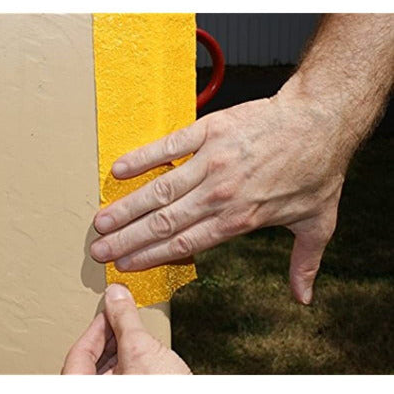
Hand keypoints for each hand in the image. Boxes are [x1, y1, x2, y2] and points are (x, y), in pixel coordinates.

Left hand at [61, 284, 190, 374]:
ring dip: (119, 349)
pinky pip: (120, 379)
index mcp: (85, 387)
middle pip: (90, 363)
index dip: (96, 327)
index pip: (79, 353)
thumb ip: (125, 319)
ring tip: (135, 334)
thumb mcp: (141, 349)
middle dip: (108, 337)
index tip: (110, 311)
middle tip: (122, 319)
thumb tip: (115, 295)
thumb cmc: (162, 390)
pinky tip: (142, 353)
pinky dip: (128, 363)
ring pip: (105, 373)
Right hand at [90, 82, 346, 304]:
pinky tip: (118, 171)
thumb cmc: (317, 172)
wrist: (320, 120)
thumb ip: (304, 263)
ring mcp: (210, 161)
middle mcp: (218, 194)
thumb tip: (303, 298)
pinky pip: (168, 146)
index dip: (150, 256)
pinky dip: (142, 159)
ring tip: (100, 221)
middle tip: (98, 250)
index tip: (125, 265)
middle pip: (163, 223)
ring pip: (159, 190)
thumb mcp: (317, 224)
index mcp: (238, 219)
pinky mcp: (208, 131)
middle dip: (126, 239)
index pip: (183, 244)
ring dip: (126, 208)